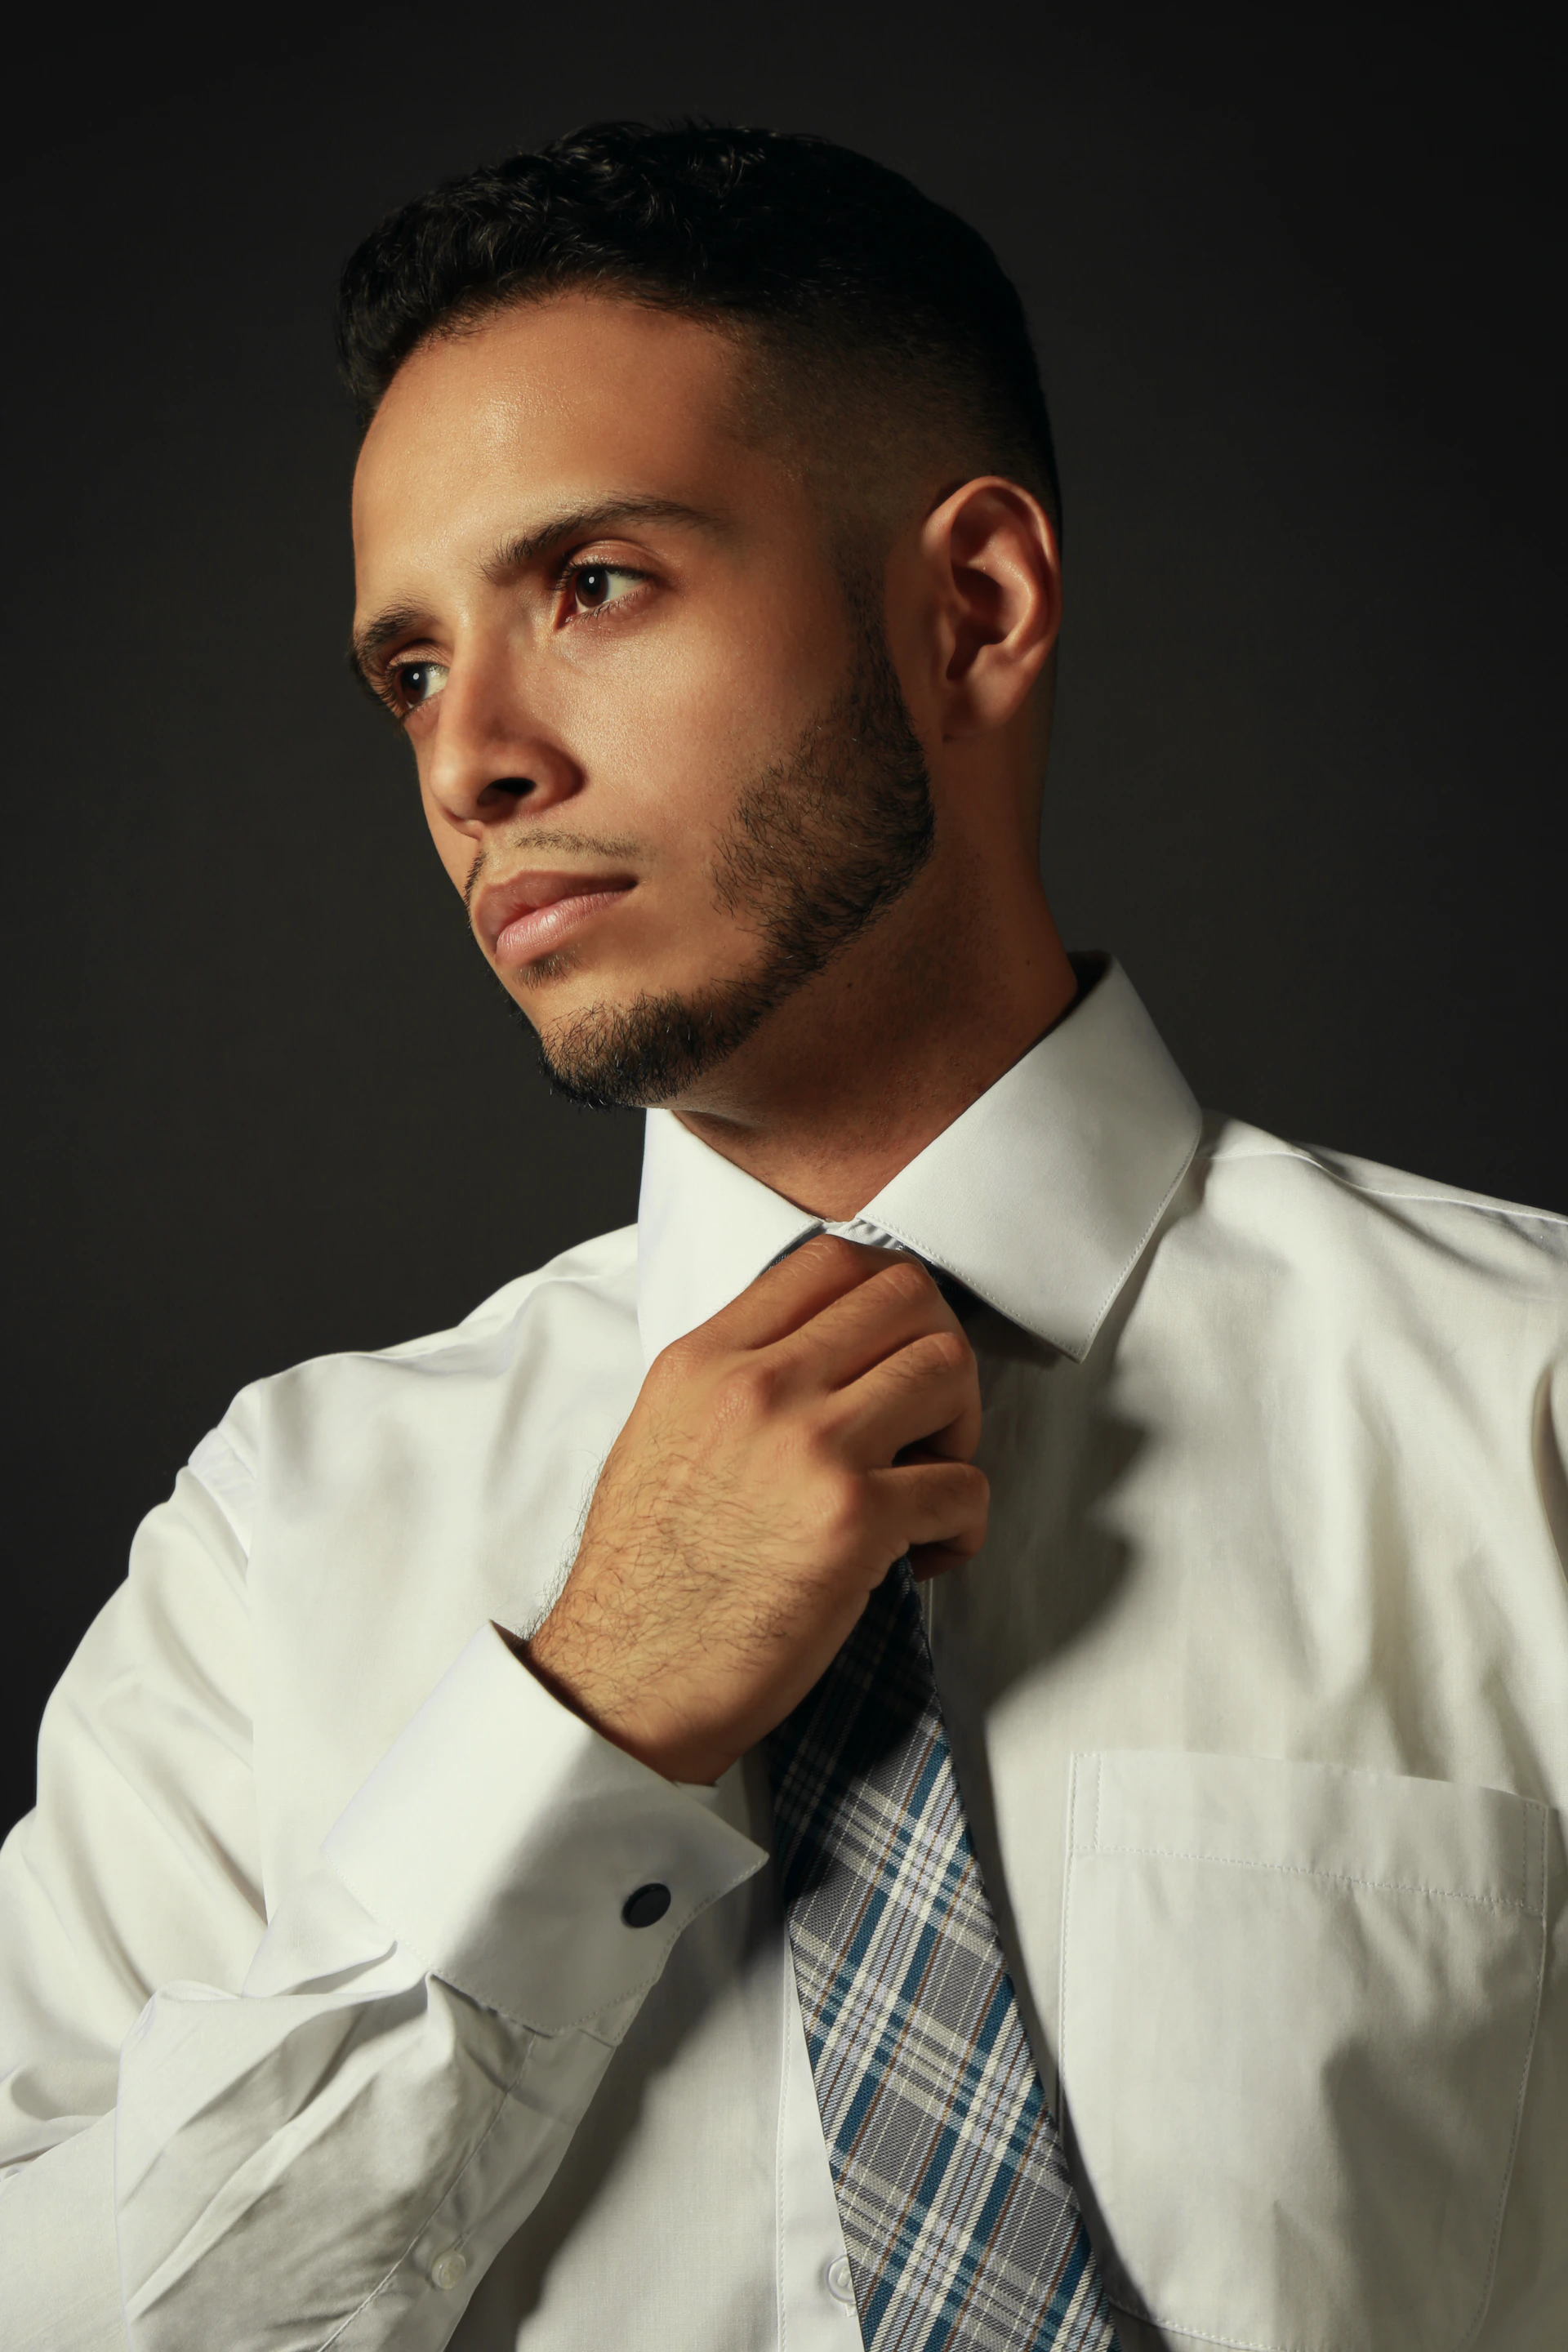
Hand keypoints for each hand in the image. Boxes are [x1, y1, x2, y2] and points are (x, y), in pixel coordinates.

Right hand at [520, 1236, 988, 1783]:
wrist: (625, 1683)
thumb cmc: (647, 1579)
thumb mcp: (662, 1434)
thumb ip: (734, 1378)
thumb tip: (821, 1350)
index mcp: (706, 1358)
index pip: (831, 1260)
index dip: (890, 1298)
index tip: (894, 1353)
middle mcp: (757, 1386)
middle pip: (906, 1296)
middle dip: (938, 1352)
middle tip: (925, 1423)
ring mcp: (808, 1446)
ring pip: (948, 1367)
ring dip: (961, 1428)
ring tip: (925, 1483)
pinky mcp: (852, 1520)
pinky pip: (965, 1485)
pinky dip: (962, 1523)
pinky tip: (920, 1557)